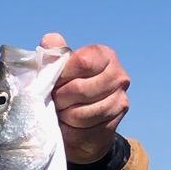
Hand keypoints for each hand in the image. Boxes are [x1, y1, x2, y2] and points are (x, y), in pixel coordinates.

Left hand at [40, 32, 130, 165]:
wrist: (79, 124)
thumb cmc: (67, 90)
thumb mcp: (57, 69)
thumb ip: (53, 54)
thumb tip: (50, 40)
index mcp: (105, 56)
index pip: (83, 61)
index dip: (62, 74)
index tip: (53, 82)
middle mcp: (119, 76)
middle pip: (80, 88)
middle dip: (60, 98)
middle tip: (54, 100)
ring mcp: (120, 101)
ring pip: (82, 112)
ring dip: (64, 115)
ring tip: (60, 112)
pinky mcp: (114, 124)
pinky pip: (84, 129)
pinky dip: (70, 130)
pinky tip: (68, 125)